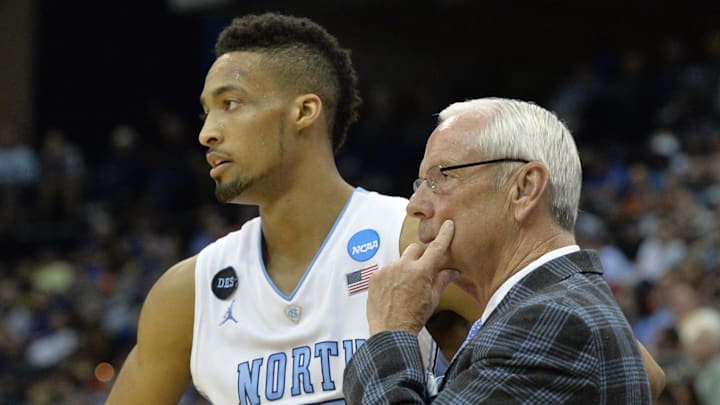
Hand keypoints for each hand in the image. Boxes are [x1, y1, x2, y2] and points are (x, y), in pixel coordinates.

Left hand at [366, 220, 458, 334]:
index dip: (444, 235)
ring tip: (404, 289)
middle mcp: (403, 267)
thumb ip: (442, 280)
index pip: (436, 248)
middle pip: (415, 248)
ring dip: (404, 269)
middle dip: (420, 255)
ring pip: (400, 261)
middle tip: (422, 270)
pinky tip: (392, 292)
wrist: (391, 331)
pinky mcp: (375, 276)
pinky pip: (386, 271)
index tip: (448, 225)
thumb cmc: (414, 318)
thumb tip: (453, 271)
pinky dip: (391, 278)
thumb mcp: (433, 299)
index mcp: (421, 272)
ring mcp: (387, 270)